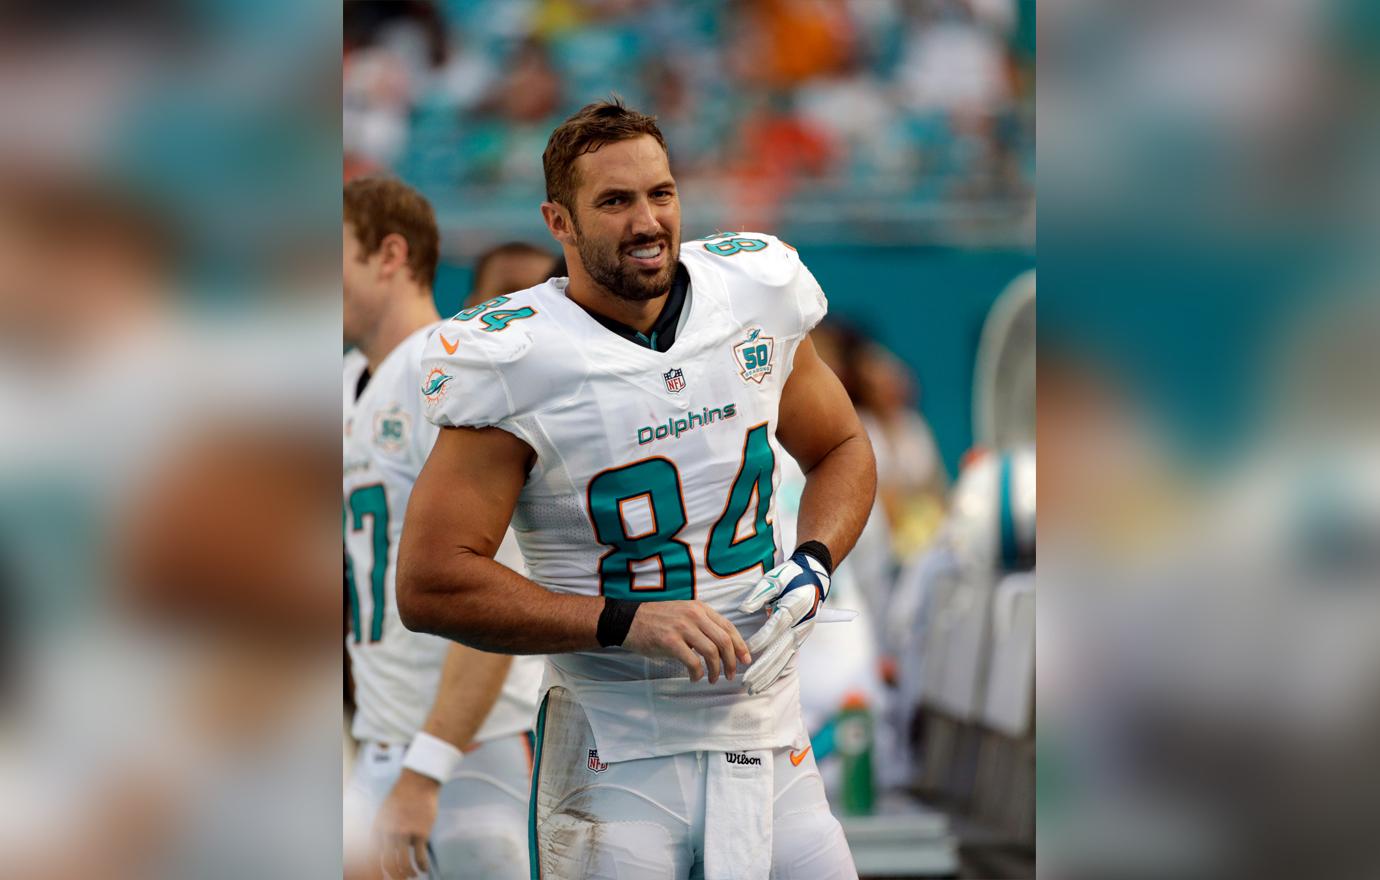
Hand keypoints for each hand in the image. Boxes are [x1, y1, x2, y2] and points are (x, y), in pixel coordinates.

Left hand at [372, 769, 439, 878]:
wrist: (418, 781)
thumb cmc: (402, 796)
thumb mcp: (384, 812)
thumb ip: (383, 829)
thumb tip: (387, 846)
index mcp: (377, 828)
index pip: (372, 856)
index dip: (376, 870)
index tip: (382, 876)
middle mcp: (388, 833)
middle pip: (387, 863)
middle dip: (393, 875)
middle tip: (399, 879)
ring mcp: (404, 833)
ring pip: (403, 863)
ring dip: (407, 873)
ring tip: (412, 876)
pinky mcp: (421, 833)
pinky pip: (420, 856)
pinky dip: (422, 866)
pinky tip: (424, 870)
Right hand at [622, 600, 750, 682]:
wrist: (627, 620)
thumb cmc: (656, 620)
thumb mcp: (683, 614)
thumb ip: (702, 624)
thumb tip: (722, 646)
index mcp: (700, 608)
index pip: (728, 627)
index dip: (740, 645)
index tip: (745, 659)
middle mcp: (694, 615)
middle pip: (724, 640)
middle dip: (732, 661)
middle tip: (732, 675)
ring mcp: (682, 627)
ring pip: (712, 652)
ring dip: (716, 670)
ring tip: (713, 679)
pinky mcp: (670, 641)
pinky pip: (693, 661)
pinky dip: (698, 673)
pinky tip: (695, 678)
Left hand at [737, 551, 830, 694]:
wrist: (814, 578)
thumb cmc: (790, 577)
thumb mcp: (774, 579)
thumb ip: (759, 595)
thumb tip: (743, 610)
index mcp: (794, 606)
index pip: (777, 625)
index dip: (763, 638)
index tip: (747, 650)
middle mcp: (800, 623)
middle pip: (781, 647)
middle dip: (763, 666)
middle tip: (746, 681)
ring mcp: (802, 633)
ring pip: (784, 657)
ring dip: (768, 674)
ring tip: (753, 688)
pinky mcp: (800, 638)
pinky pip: (787, 657)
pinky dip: (776, 671)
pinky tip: (765, 682)